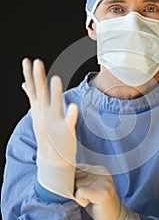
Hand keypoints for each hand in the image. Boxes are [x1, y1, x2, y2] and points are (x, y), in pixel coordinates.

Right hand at [22, 57, 77, 198]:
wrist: (52, 158)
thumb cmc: (47, 131)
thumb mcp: (37, 113)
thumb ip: (33, 96)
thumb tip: (25, 84)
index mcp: (39, 109)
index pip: (33, 88)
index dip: (30, 75)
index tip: (27, 61)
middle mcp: (44, 114)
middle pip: (41, 93)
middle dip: (38, 78)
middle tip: (37, 63)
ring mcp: (54, 122)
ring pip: (54, 104)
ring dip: (54, 92)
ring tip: (55, 78)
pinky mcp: (66, 130)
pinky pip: (68, 121)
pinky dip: (70, 114)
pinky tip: (73, 107)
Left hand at [75, 164, 120, 219]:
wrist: (115, 218)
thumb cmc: (99, 204)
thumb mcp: (90, 187)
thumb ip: (81, 179)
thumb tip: (62, 174)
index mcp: (99, 169)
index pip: (77, 167)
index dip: (73, 180)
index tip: (81, 190)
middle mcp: (102, 172)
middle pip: (75, 175)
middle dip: (75, 188)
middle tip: (87, 197)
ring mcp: (103, 181)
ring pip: (76, 184)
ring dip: (78, 196)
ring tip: (90, 200)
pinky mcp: (102, 191)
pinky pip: (79, 192)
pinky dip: (80, 200)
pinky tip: (90, 203)